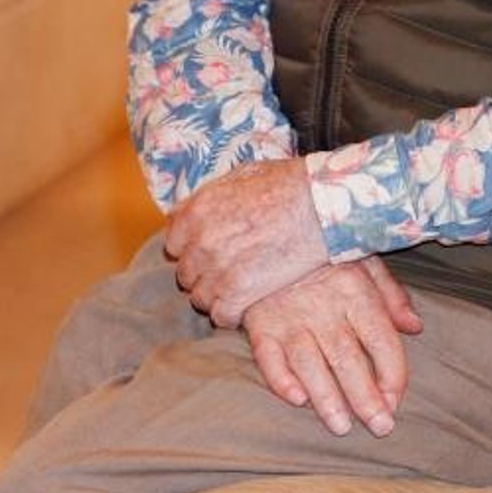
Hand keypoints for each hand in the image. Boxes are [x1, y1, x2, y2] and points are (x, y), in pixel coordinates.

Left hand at [166, 157, 329, 326]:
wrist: (318, 206)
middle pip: (185, 272)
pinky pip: (221, 315)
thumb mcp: (240, 176)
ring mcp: (217, 270)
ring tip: (239, 285)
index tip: (209, 247)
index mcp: (196, 210)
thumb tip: (191, 209)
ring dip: (216, 294)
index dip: (191, 245)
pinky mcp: (238, 294)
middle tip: (228, 267)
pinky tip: (247, 301)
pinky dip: (232, 313)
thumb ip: (209, 197)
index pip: (173, 241)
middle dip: (204, 271)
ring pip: (199, 297)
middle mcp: (200, 241)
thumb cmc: (286, 185)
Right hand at [243, 257, 422, 437]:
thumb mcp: (364, 258)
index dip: (392, 372)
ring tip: (342, 426)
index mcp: (355, 290)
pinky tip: (296, 399)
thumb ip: (390, 294)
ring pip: (309, 363)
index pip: (380, 338)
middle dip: (365, 397)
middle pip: (347, 358)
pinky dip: (280, 380)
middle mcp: (324, 306)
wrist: (268, 233)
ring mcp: (290, 316)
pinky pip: (268, 357)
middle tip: (380, 426)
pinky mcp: (261, 323)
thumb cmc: (324, 252)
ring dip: (326, 398)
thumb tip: (414, 327)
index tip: (396, 400)